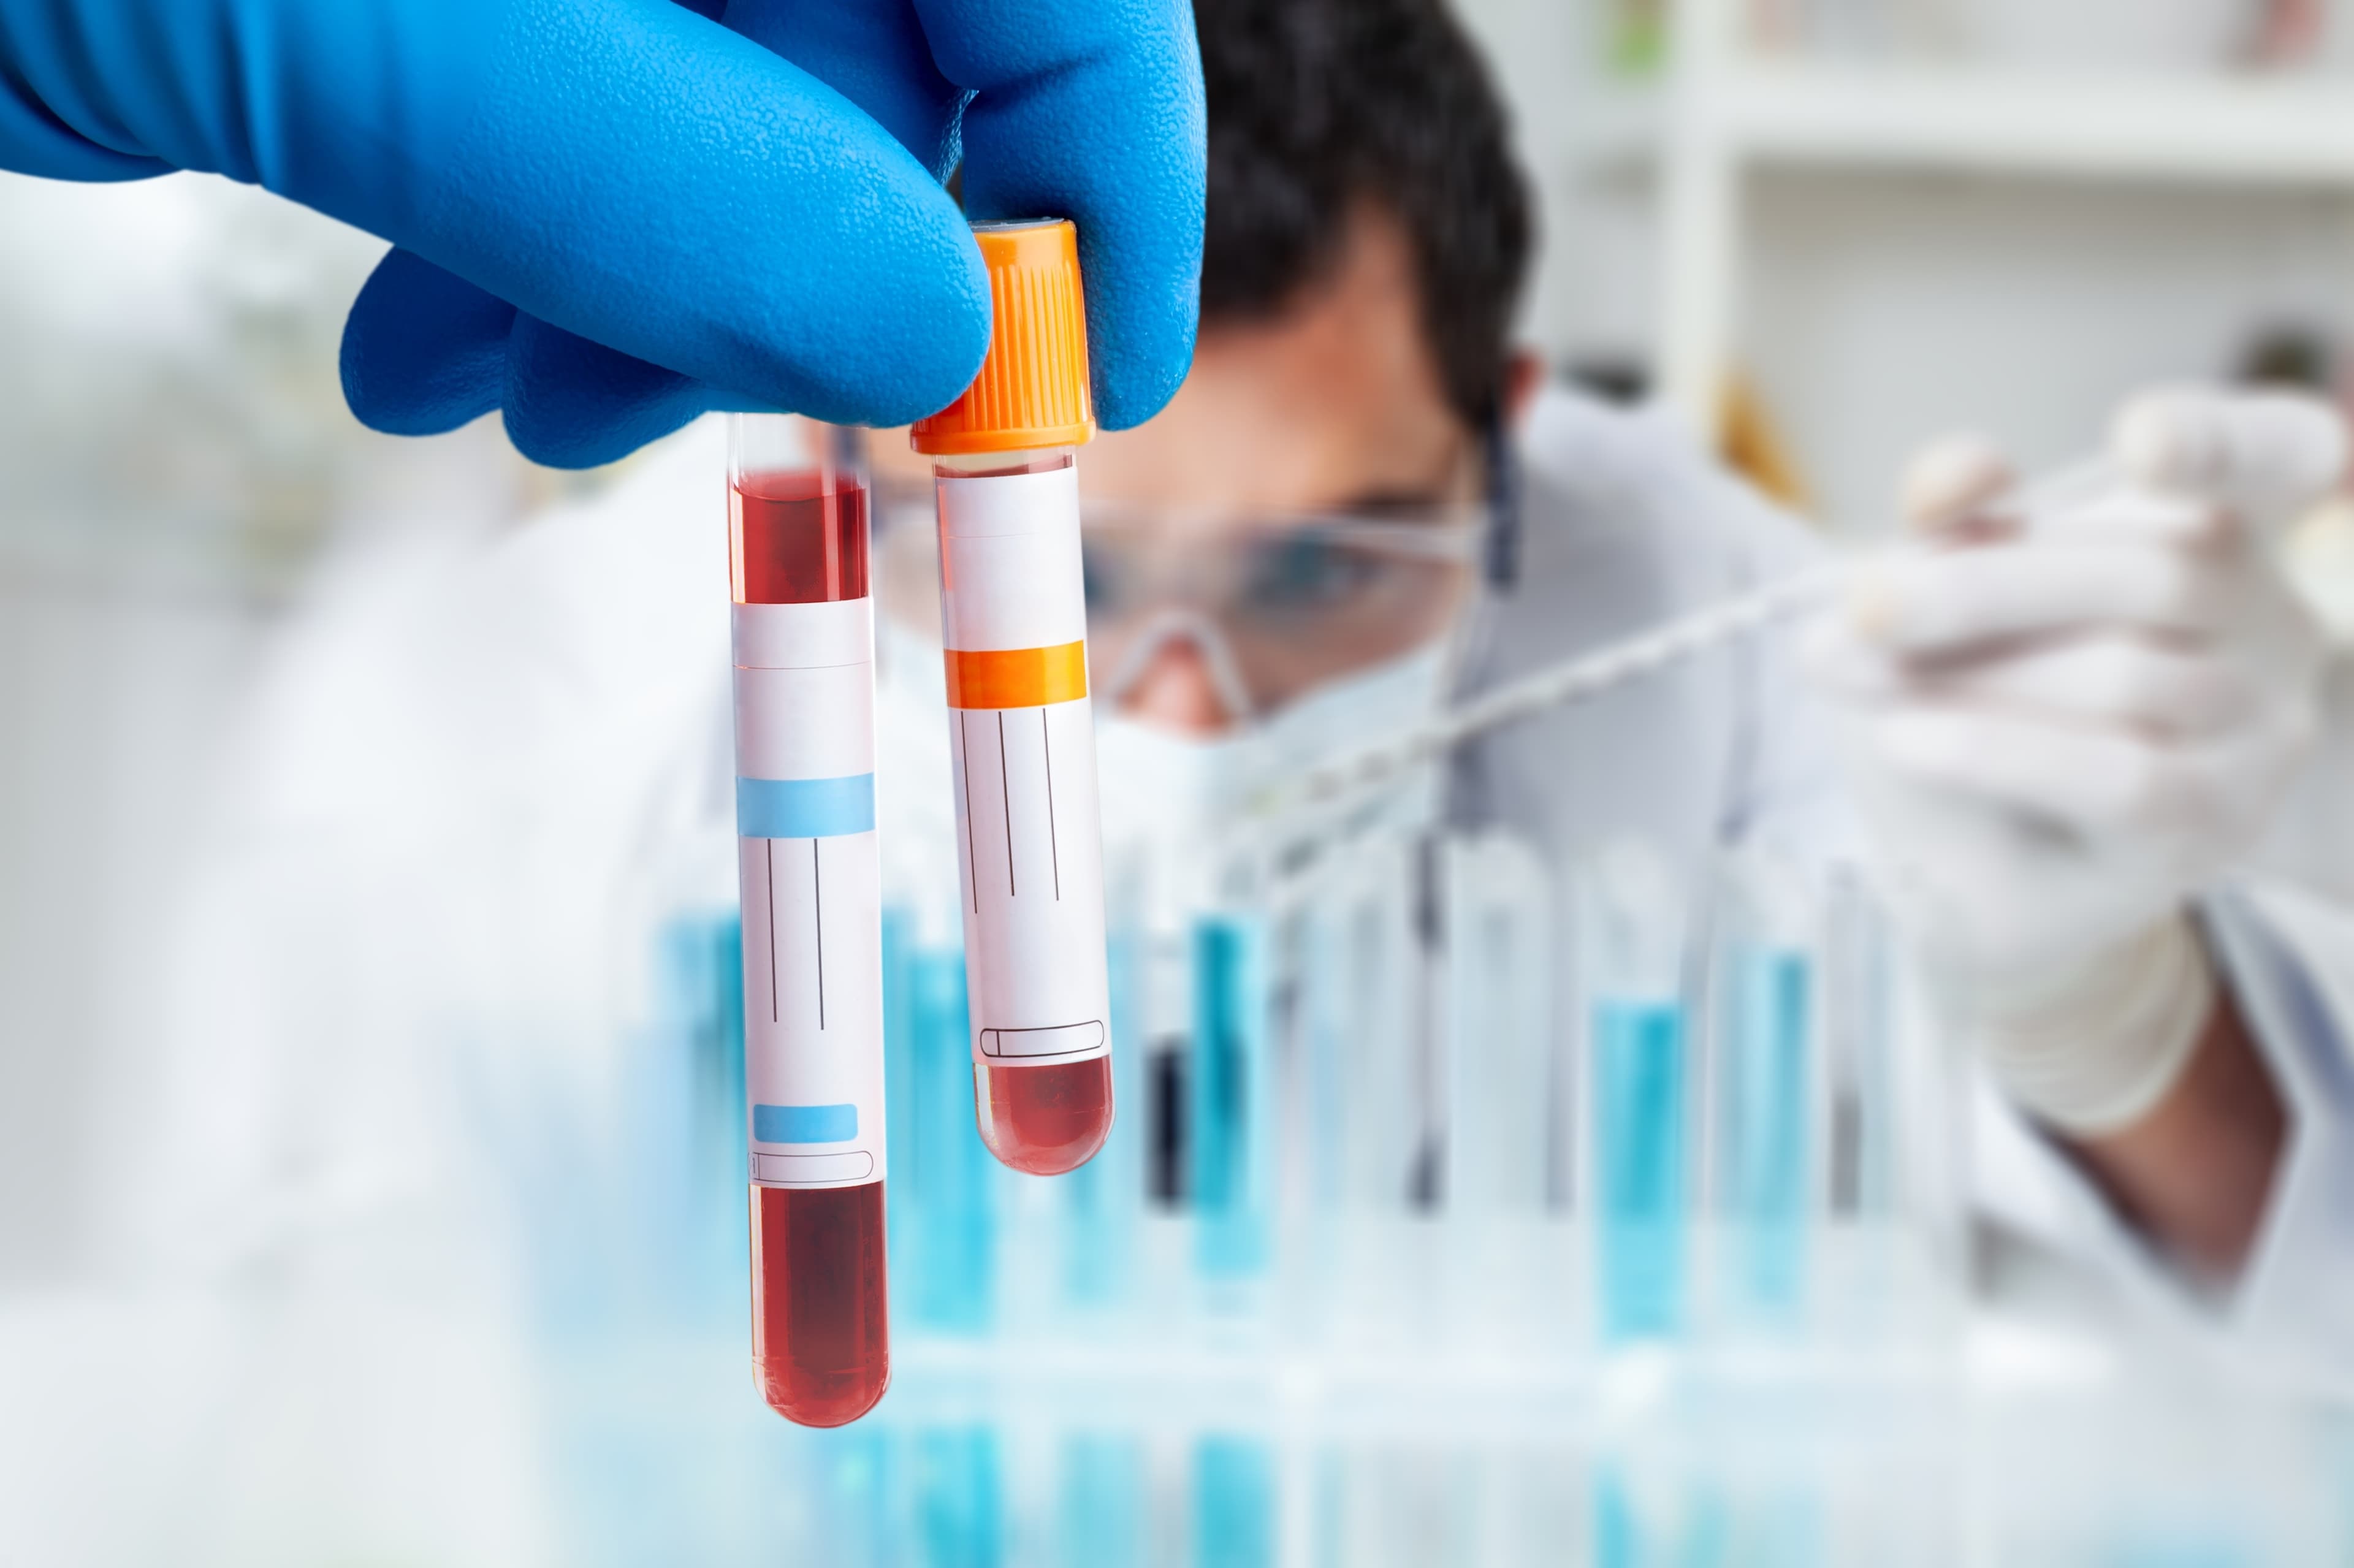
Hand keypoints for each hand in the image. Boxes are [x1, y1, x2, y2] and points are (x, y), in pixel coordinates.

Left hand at [0, 0, 1204, 466]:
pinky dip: (533, 258)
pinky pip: (584, 124)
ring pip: (723, 116)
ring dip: (644, 298)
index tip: (1085, 377)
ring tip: (486, 390)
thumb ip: (673, 166)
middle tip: (736, 426)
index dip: (1099, 157)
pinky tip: (425, 333)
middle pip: (874, 54)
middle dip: (814, 271)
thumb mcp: (353, 18)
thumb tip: (940, 321)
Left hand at [1811, 388, 2342, 1131]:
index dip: (2218, 441)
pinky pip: (2116, 776)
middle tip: (1865, 605)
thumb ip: (1957, 528)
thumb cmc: (1968, 701)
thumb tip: (1949, 482)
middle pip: (2151, 572)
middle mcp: (2272, 625)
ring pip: (2122, 673)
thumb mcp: (1948, 600)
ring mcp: (2260, 730)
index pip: (2274, 454)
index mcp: (2222, 533)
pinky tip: (1907, 739)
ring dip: (1969, 675)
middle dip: (1984, 587)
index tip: (2138, 439)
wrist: (1968, 866)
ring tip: (1862, 681)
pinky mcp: (2215, 822)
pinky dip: (1996, 750)